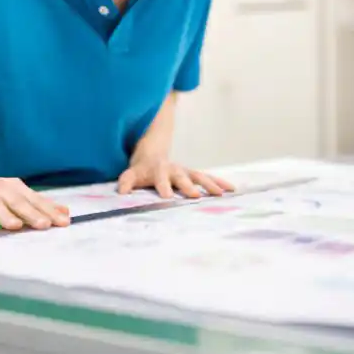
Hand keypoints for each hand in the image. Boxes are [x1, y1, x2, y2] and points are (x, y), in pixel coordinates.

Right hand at [0, 175, 69, 230]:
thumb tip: (65, 213)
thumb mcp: (15, 194)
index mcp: (14, 188)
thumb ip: (38, 204)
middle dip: (31, 212)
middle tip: (45, 225)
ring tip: (15, 226)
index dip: (49, 210)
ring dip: (3, 214)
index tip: (64, 221)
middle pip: (17, 201)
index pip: (34, 199)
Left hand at [117, 156, 234, 198]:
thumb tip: (121, 193)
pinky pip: (209, 178)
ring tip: (221, 194)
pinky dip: (220, 182)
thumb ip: (126, 182)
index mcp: (158, 171)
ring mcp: (186, 171)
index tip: (167, 197)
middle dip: (189, 186)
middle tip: (196, 196)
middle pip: (183, 177)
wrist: (153, 156)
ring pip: (200, 176)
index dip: (163, 187)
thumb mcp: (131, 175)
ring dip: (210, 185)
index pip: (160, 179)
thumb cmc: (142, 171)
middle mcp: (175, 169)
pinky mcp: (195, 175)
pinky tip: (232, 189)